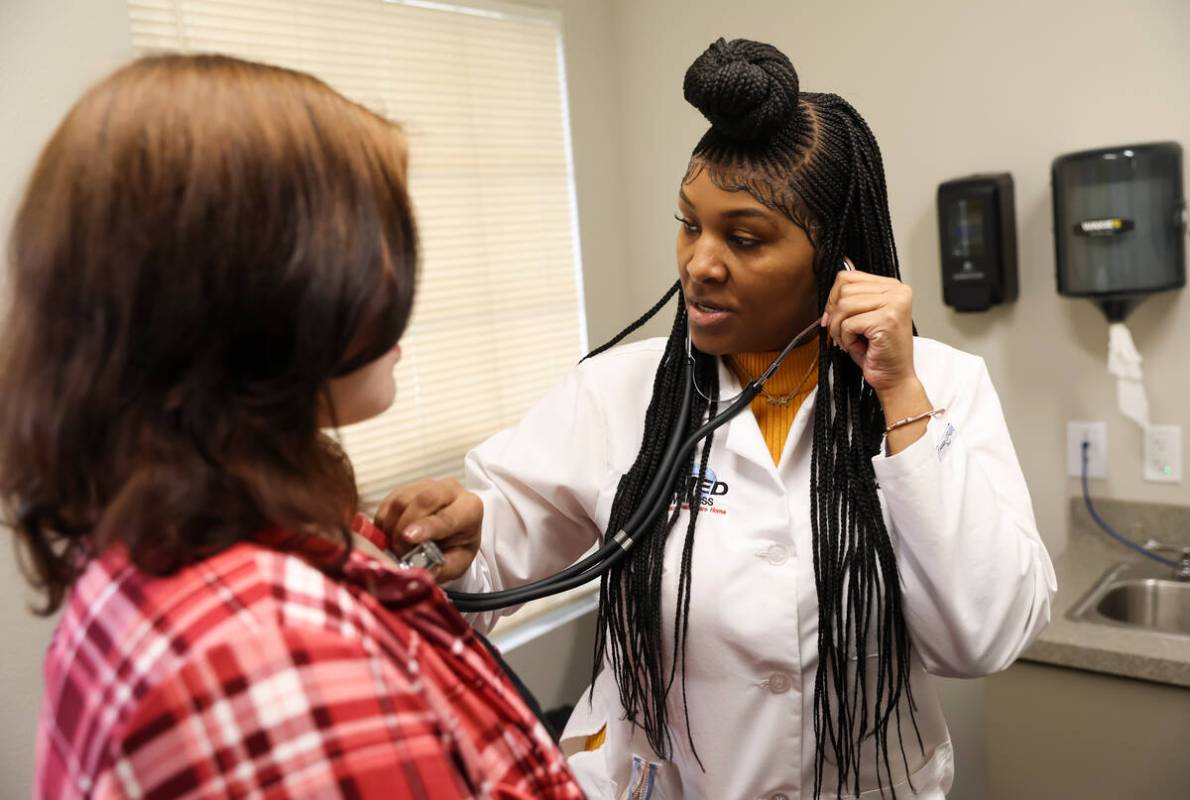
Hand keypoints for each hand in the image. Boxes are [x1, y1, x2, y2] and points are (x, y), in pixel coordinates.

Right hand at [376, 479, 481, 582]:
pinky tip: (390, 536)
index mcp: (470, 508)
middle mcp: (450, 490)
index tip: (409, 537)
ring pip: (402, 499)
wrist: (453, 530)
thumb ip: (445, 568)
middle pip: (424, 499)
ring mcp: (426, 485)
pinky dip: (384, 522)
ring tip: (396, 547)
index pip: (448, 516)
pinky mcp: (406, 488)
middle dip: (406, 526)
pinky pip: (388, 502)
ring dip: (393, 526)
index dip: (427, 526)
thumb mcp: (458, 562)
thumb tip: (427, 573)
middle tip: (400, 550)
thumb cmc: (457, 546)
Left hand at [822, 266, 917, 397]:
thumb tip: (828, 293)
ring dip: (839, 329)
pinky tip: (860, 347)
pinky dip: (847, 339)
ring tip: (851, 341)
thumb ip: (849, 300)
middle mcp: (898, 291)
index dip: (833, 298)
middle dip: (835, 316)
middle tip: (843, 334)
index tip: (833, 317)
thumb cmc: (877, 351)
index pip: (848, 277)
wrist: (895, 378)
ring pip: (843, 306)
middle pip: (843, 290)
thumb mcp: (862, 318)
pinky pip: (848, 324)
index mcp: (892, 286)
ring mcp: (894, 304)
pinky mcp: (887, 320)